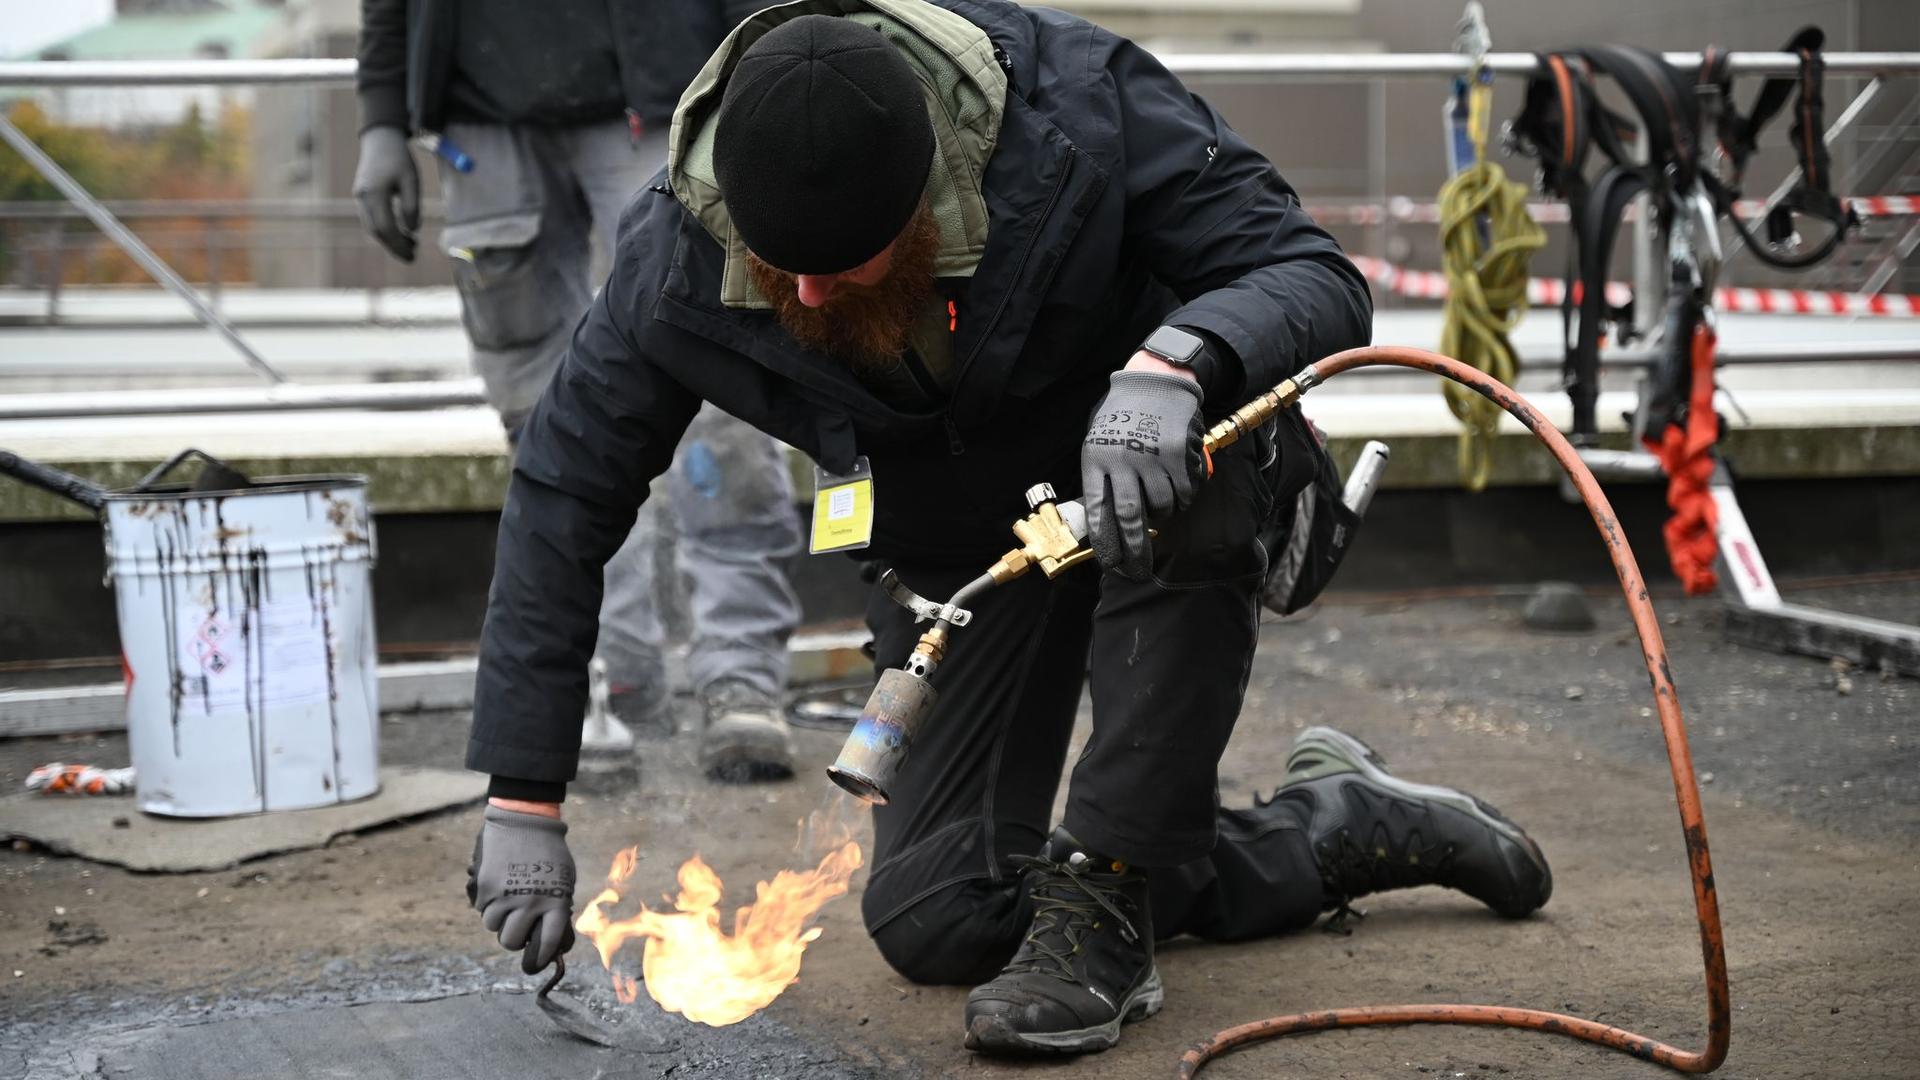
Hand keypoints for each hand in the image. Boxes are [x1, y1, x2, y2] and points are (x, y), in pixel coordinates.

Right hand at [351, 126, 419, 262]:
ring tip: (411, 245)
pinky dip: (385, 230)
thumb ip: (412, 206)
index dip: (398, 244)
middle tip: (413, 256)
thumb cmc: (399, 158)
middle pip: (376, 231)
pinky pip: (372, 219)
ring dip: (390, 240)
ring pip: (372, 227)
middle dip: (394, 246)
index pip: (385, 227)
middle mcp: (363, 197)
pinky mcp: (362, 197)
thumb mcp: (412, 181)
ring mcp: (360, 198)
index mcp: (374, 193)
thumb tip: (412, 230)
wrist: (380, 139)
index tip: (413, 255)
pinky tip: (401, 233)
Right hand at [467, 803, 575, 973]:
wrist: (525, 821)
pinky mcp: (485, 888)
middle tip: (519, 927)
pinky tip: (499, 887)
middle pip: (512, 942)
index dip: (539, 959)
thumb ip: (557, 911)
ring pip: (494, 928)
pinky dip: (489, 905)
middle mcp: (530, 903)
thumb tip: (552, 944)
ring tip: (510, 899)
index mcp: (555, 903)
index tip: (534, 964)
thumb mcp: (563, 881)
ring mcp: (505, 896)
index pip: (546, 944)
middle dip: (515, 939)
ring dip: (500, 920)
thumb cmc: (550, 854)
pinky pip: (482, 910)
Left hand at [1081, 365, 1205, 579]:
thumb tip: (1107, 527)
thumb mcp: (1099, 443)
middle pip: (1130, 518)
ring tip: (1160, 506)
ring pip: (1161, 507)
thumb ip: (1102, 480)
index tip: (1111, 564)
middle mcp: (1122, 460)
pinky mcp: (1177, 454)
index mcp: (1096, 460)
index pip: (1098, 512)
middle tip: (1138, 572)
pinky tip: (1178, 490)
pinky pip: (1184, 494)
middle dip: (1135, 551)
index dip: (1105, 543)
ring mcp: (1151, 457)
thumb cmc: (1123, 417)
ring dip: (1163, 516)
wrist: (1154, 382)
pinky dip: (1183, 501)